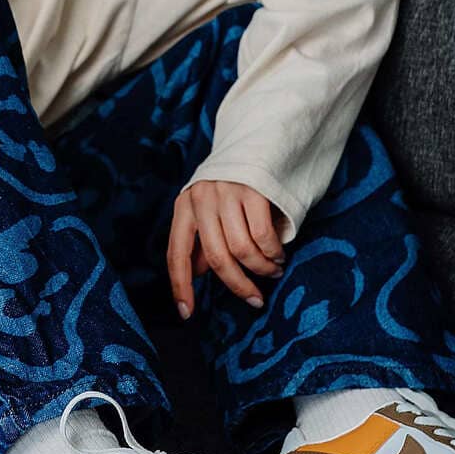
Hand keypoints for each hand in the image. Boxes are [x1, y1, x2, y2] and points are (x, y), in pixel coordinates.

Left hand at [169, 181, 288, 319]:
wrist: (259, 140)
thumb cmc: (233, 183)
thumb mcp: (210, 208)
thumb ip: (204, 238)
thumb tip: (199, 273)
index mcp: (185, 206)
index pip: (177, 253)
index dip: (181, 286)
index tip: (187, 313)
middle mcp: (201, 199)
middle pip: (217, 258)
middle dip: (238, 285)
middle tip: (255, 299)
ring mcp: (227, 193)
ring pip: (243, 250)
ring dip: (261, 269)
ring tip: (271, 271)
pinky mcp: (254, 190)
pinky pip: (263, 236)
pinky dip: (272, 252)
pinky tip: (277, 254)